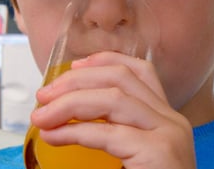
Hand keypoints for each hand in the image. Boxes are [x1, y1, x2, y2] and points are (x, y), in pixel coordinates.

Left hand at [31, 51, 196, 168]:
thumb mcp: (128, 149)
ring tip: (42, 115)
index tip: (74, 66)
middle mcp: (171, 120)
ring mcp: (169, 134)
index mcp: (164, 117)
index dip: (105, 61)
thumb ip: (108, 127)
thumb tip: (61, 114)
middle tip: (45, 94)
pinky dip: (74, 131)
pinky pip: (108, 133)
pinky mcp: (160, 153)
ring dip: (69, 103)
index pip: (139, 72)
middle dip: (76, 81)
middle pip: (121, 78)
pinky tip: (53, 136)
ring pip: (113, 98)